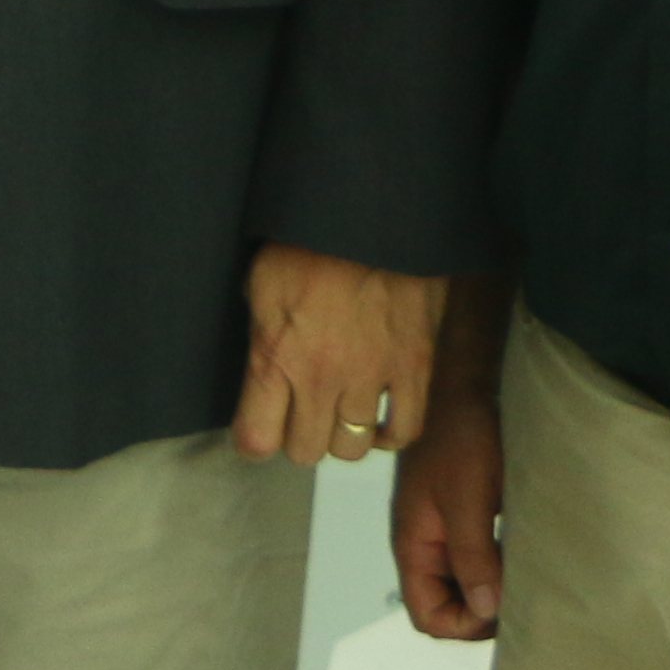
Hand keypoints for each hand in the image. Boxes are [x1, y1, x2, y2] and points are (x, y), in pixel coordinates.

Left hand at [235, 242, 443, 464]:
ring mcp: (372, 377)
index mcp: (275, 357)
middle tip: (300, 415)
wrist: (372, 217)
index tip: (258, 429)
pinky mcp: (414, 369)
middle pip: (305, 451)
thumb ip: (259, 334)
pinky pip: (405, 430)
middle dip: (297, 438)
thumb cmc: (308, 242)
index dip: (254, 440)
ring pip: (352, 448)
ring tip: (338, 413)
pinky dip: (390, 434)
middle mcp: (322, 378)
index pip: (256, 440)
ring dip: (342, 436)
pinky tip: (379, 420)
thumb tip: (260, 365)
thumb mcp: (260, 284)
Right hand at [392, 389, 506, 640]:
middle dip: (482, 613)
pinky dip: (500, 568)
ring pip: (465, 585)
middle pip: (446, 606)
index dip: (464, 623)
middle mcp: (426, 546)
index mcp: (415, 545)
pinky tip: (524, 555)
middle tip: (525, 597)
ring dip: (495, 590)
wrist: (462, 386)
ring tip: (528, 578)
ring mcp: (444, 531)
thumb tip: (487, 610)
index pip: (427, 616)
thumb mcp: (467, 499)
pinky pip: (478, 560)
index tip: (503, 606)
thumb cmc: (461, 438)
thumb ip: (473, 555)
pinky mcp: (465, 516)